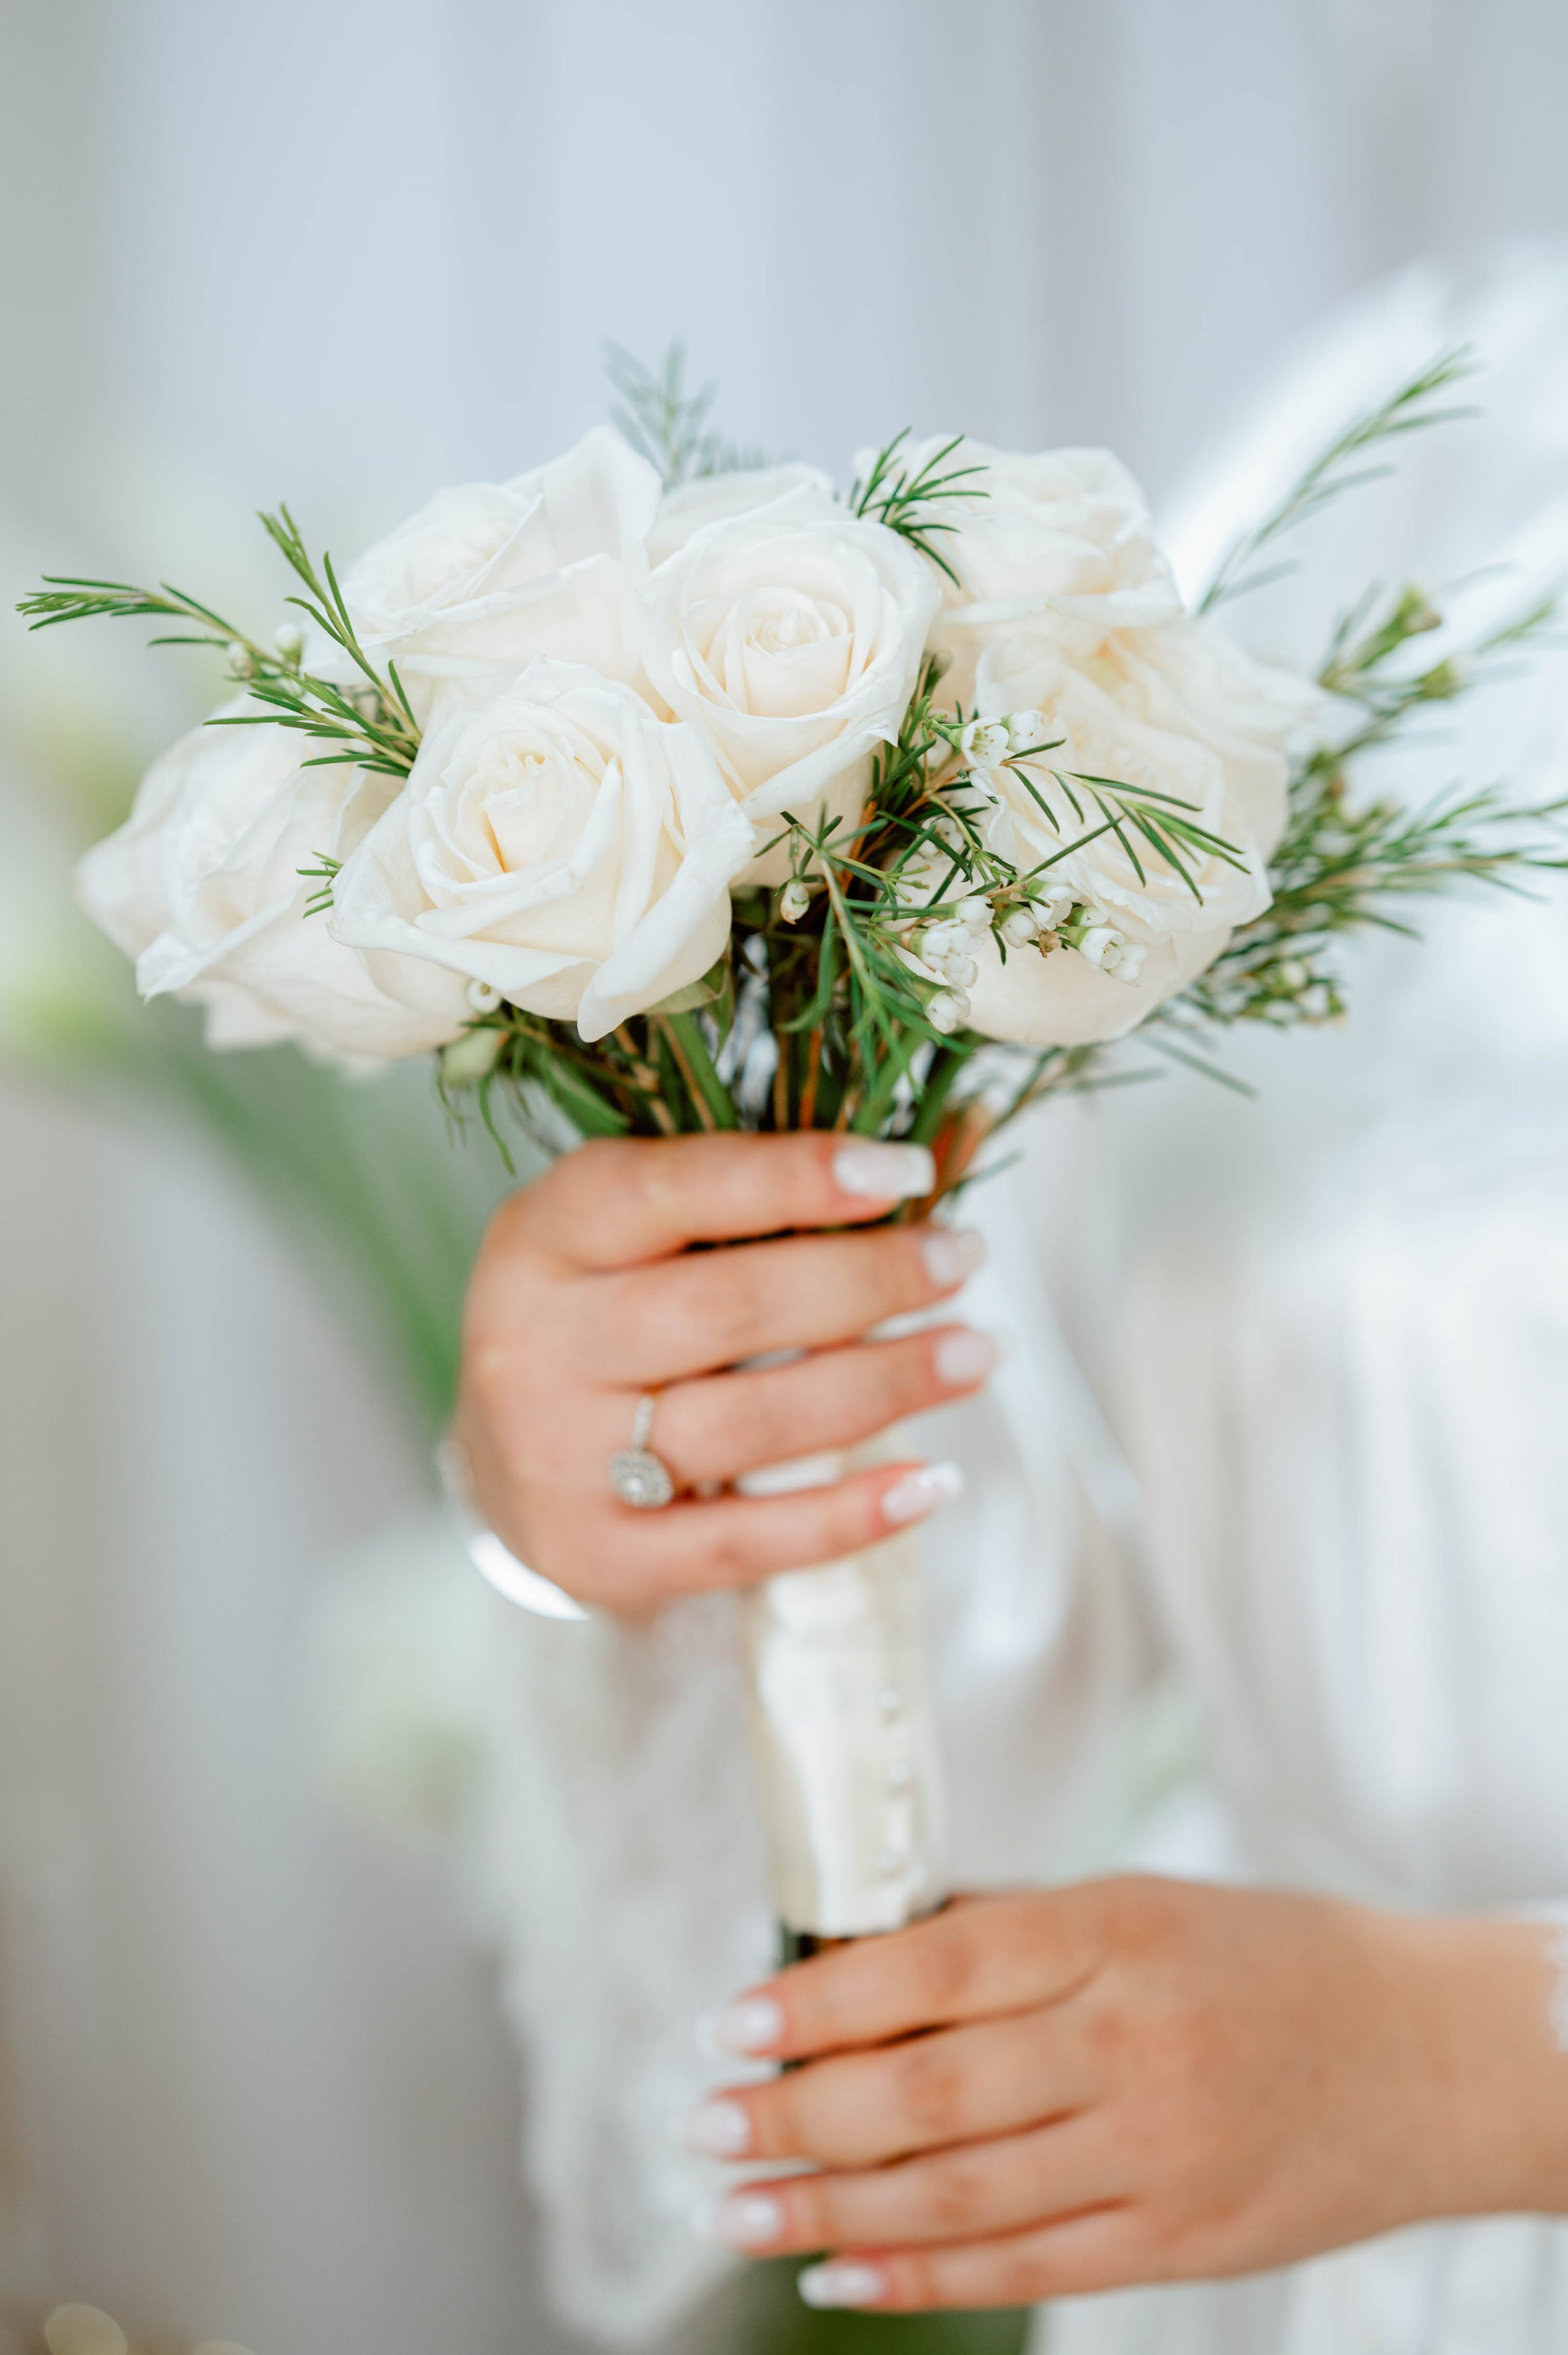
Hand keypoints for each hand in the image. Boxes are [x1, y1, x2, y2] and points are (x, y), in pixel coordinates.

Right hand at [453, 1132, 994, 1611]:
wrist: (507, 1461)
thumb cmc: (610, 1311)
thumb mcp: (659, 1227)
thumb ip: (786, 1182)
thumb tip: (962, 1130)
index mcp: (546, 1233)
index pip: (678, 1189)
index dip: (797, 1177)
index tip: (906, 1171)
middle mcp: (534, 1344)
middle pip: (728, 1308)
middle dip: (868, 1281)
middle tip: (965, 1261)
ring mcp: (559, 1460)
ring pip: (749, 1423)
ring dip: (884, 1387)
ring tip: (975, 1355)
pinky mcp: (598, 1556)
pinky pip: (744, 1541)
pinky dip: (846, 1516)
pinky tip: (931, 1483)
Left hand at [683, 1879, 1567, 2310]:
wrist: (1428, 2054)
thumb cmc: (1266, 1956)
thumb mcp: (1142, 1901)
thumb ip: (1010, 1929)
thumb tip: (861, 1957)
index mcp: (1117, 1933)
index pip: (936, 1970)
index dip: (820, 2004)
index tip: (731, 2025)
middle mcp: (1131, 2045)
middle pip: (929, 2093)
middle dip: (796, 2116)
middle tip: (704, 2123)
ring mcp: (1157, 2155)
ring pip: (958, 2194)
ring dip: (828, 2207)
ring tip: (736, 2204)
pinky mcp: (1178, 2243)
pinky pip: (1025, 2269)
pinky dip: (918, 2275)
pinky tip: (837, 2267)